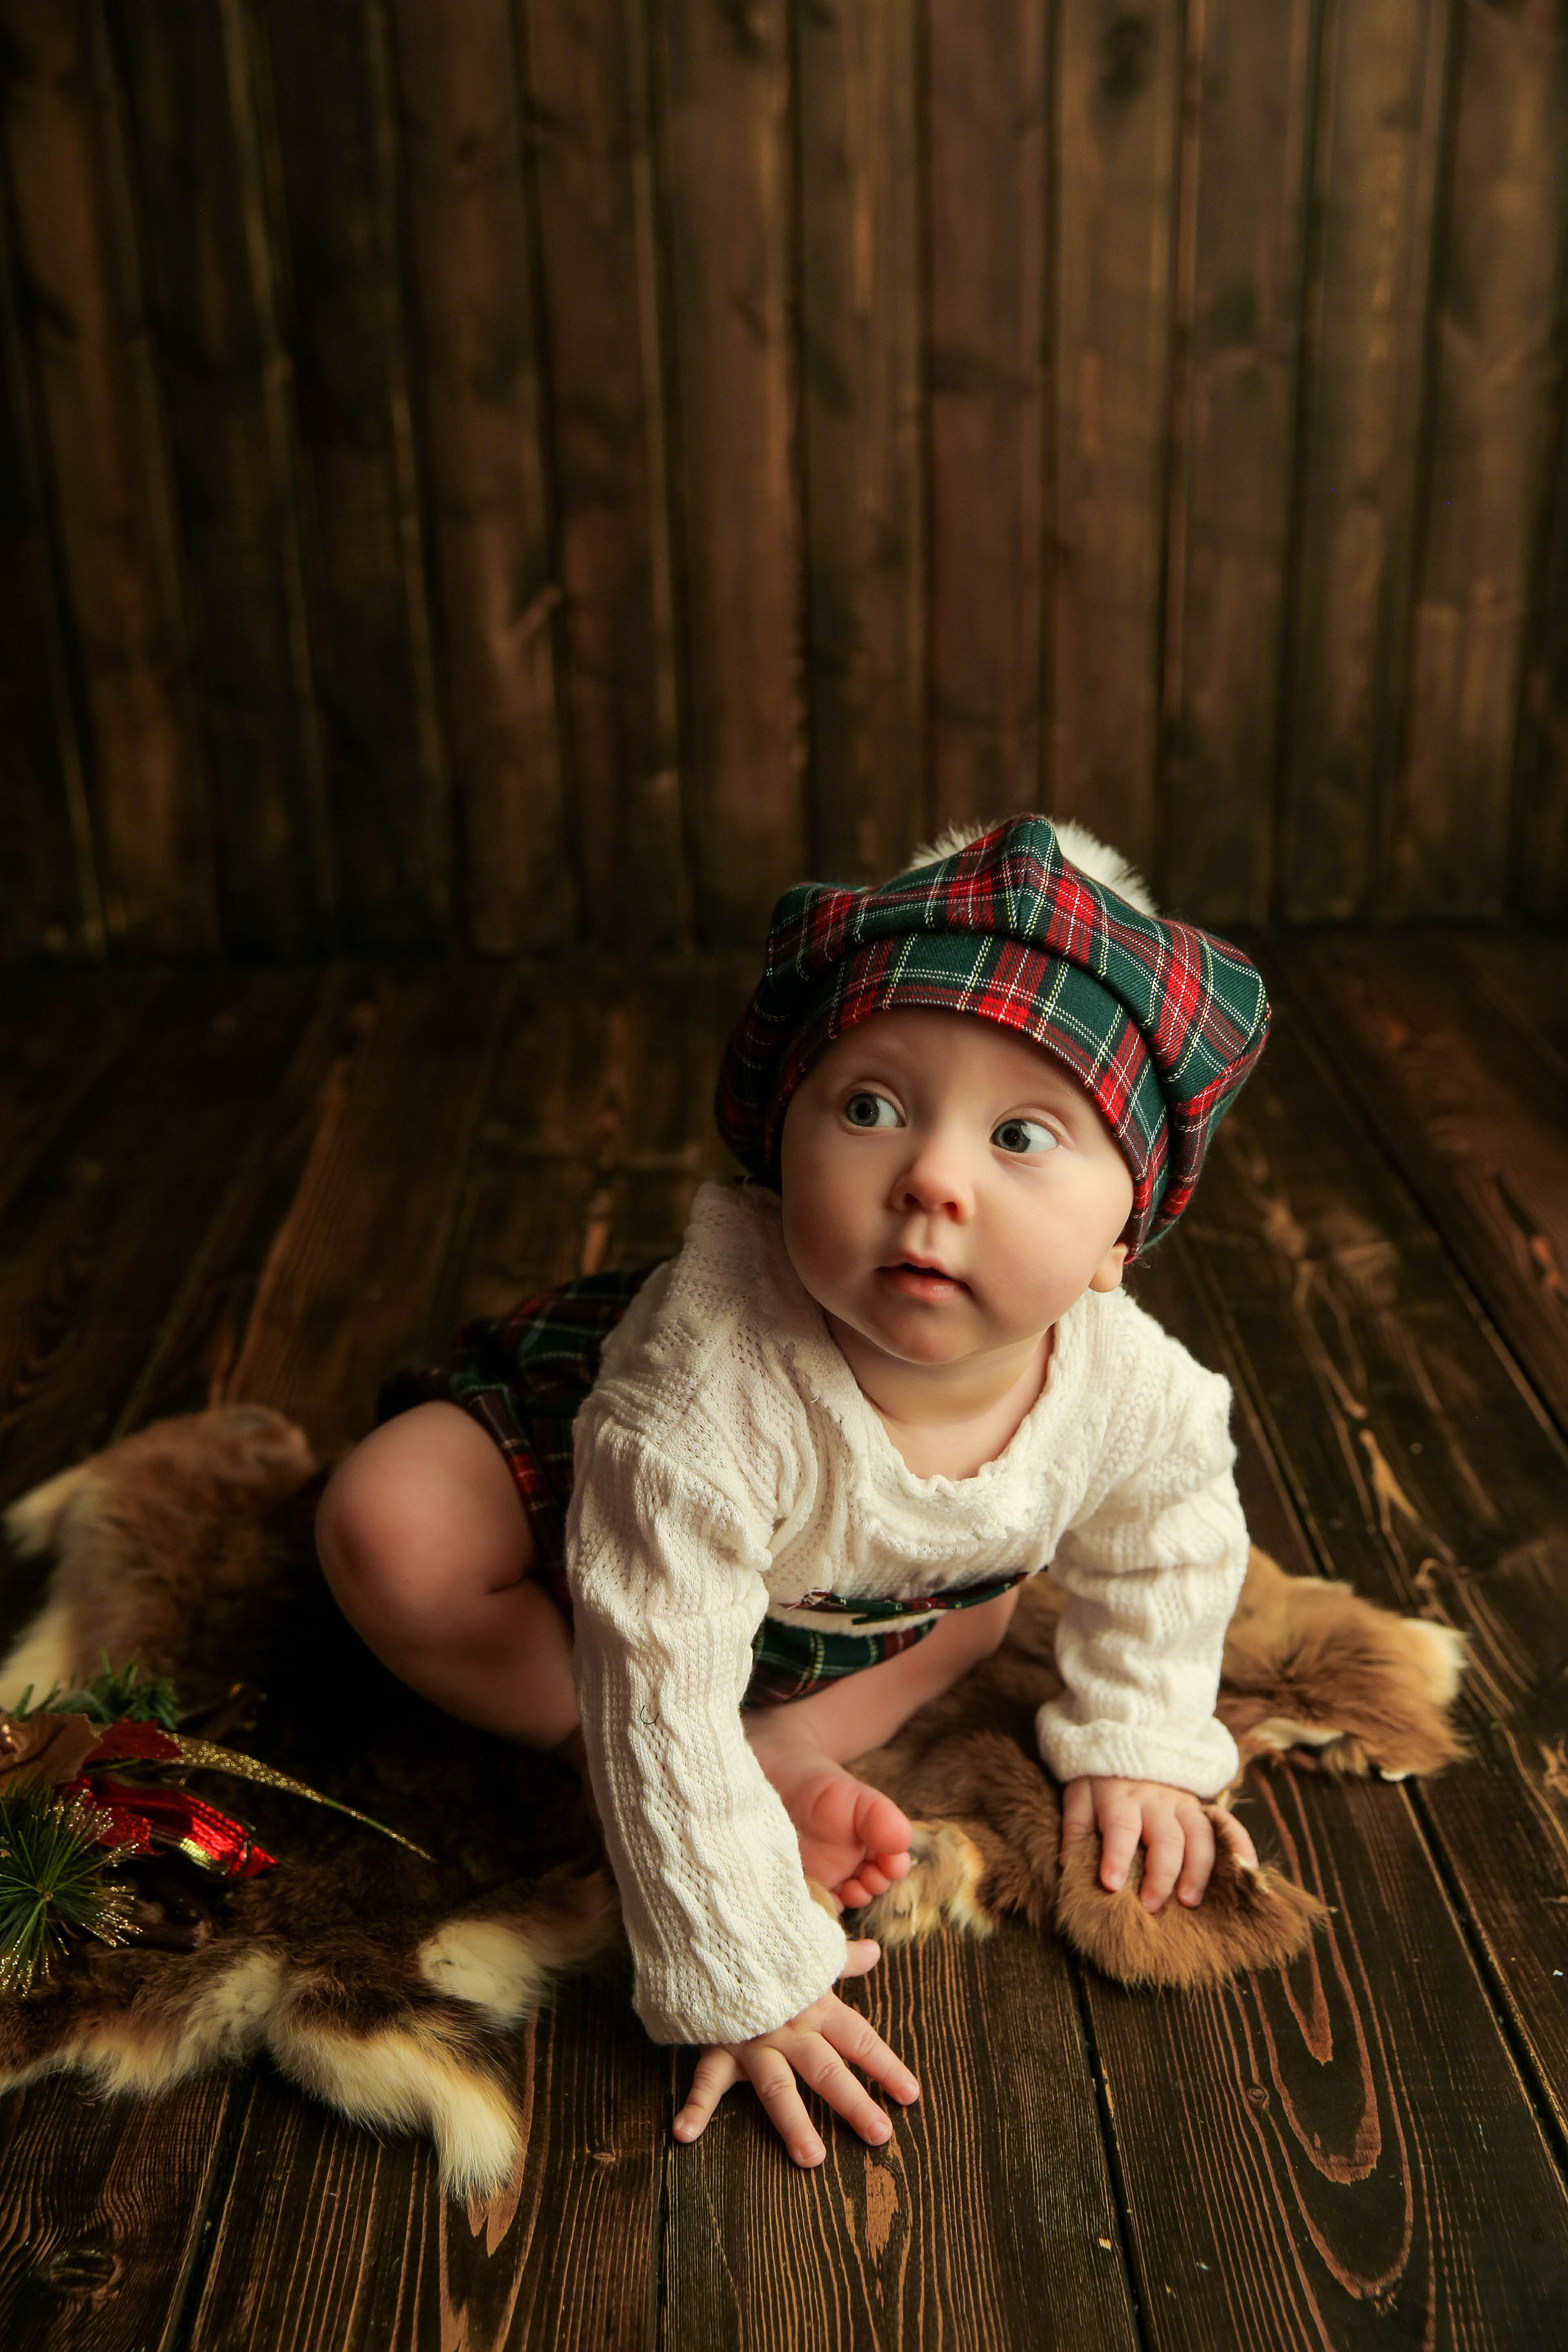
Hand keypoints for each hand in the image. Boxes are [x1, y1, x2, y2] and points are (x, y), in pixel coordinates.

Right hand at [672, 1939, 919, 2168]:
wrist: (720, 1929)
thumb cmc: (770, 1948)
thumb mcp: (807, 1952)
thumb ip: (841, 1959)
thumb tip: (873, 1952)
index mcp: (816, 2007)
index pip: (858, 2038)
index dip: (885, 2065)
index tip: (910, 2095)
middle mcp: (789, 2028)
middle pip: (825, 2068)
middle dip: (853, 2102)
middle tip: (880, 2135)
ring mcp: (753, 2041)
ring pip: (776, 2086)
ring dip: (793, 2122)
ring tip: (812, 2159)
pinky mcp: (718, 2045)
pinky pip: (705, 2079)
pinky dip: (695, 2107)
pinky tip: (685, 2134)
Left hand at [1061, 1774, 1257, 1912]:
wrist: (1130, 1739)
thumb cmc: (1100, 1780)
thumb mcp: (1078, 1795)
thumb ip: (1075, 1829)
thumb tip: (1067, 1869)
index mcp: (1119, 1797)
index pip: (1120, 1827)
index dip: (1115, 1855)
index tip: (1111, 1885)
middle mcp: (1154, 1800)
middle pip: (1165, 1837)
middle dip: (1160, 1873)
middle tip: (1152, 1905)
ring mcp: (1182, 1802)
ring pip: (1199, 1834)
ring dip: (1197, 1868)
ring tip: (1190, 1901)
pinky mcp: (1201, 1806)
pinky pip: (1226, 1822)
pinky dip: (1240, 1844)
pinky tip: (1246, 1869)